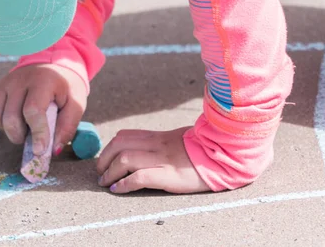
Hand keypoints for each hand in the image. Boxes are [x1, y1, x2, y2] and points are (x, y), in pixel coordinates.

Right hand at [0, 64, 87, 155]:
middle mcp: (20, 80)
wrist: (53, 63)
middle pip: (12, 118)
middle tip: (34, 139)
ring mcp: (6, 84)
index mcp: (43, 81)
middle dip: (21, 136)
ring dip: (11, 132)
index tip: (40, 150)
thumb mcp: (76, 102)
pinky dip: (2, 125)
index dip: (36, 133)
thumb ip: (68, 125)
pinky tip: (16, 122)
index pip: (33, 110)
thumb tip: (53, 150)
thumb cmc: (66, 86)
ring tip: (26, 129)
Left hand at [96, 127, 210, 193]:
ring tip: (106, 183)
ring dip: (109, 171)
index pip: (126, 135)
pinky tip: (118, 189)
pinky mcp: (168, 175)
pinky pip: (139, 177)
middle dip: (104, 158)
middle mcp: (157, 145)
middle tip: (100, 172)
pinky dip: (124, 183)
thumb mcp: (180, 140)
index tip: (105, 159)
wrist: (224, 155)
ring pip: (125, 158)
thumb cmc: (204, 150)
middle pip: (119, 144)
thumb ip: (163, 143)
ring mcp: (162, 159)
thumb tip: (147, 150)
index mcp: (160, 137)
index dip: (110, 147)